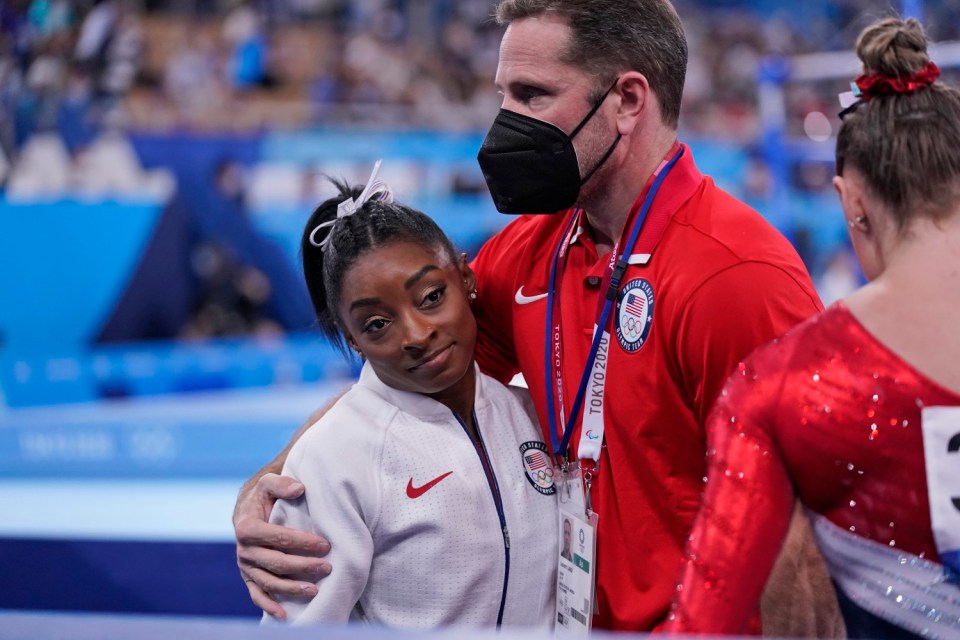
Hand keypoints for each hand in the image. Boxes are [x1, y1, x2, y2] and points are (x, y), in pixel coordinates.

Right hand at [234, 473, 331, 618]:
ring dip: (292, 589)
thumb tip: (299, 489)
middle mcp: (244, 549)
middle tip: (327, 567)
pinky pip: (257, 595)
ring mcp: (245, 566)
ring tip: (315, 590)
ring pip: (269, 582)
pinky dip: (269, 606)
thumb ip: (282, 483)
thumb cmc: (264, 495)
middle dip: (303, 566)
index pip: (278, 538)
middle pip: (276, 562)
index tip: (325, 544)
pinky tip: (283, 615)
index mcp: (247, 527)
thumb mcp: (269, 482)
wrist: (249, 507)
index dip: (302, 542)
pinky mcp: (248, 577)